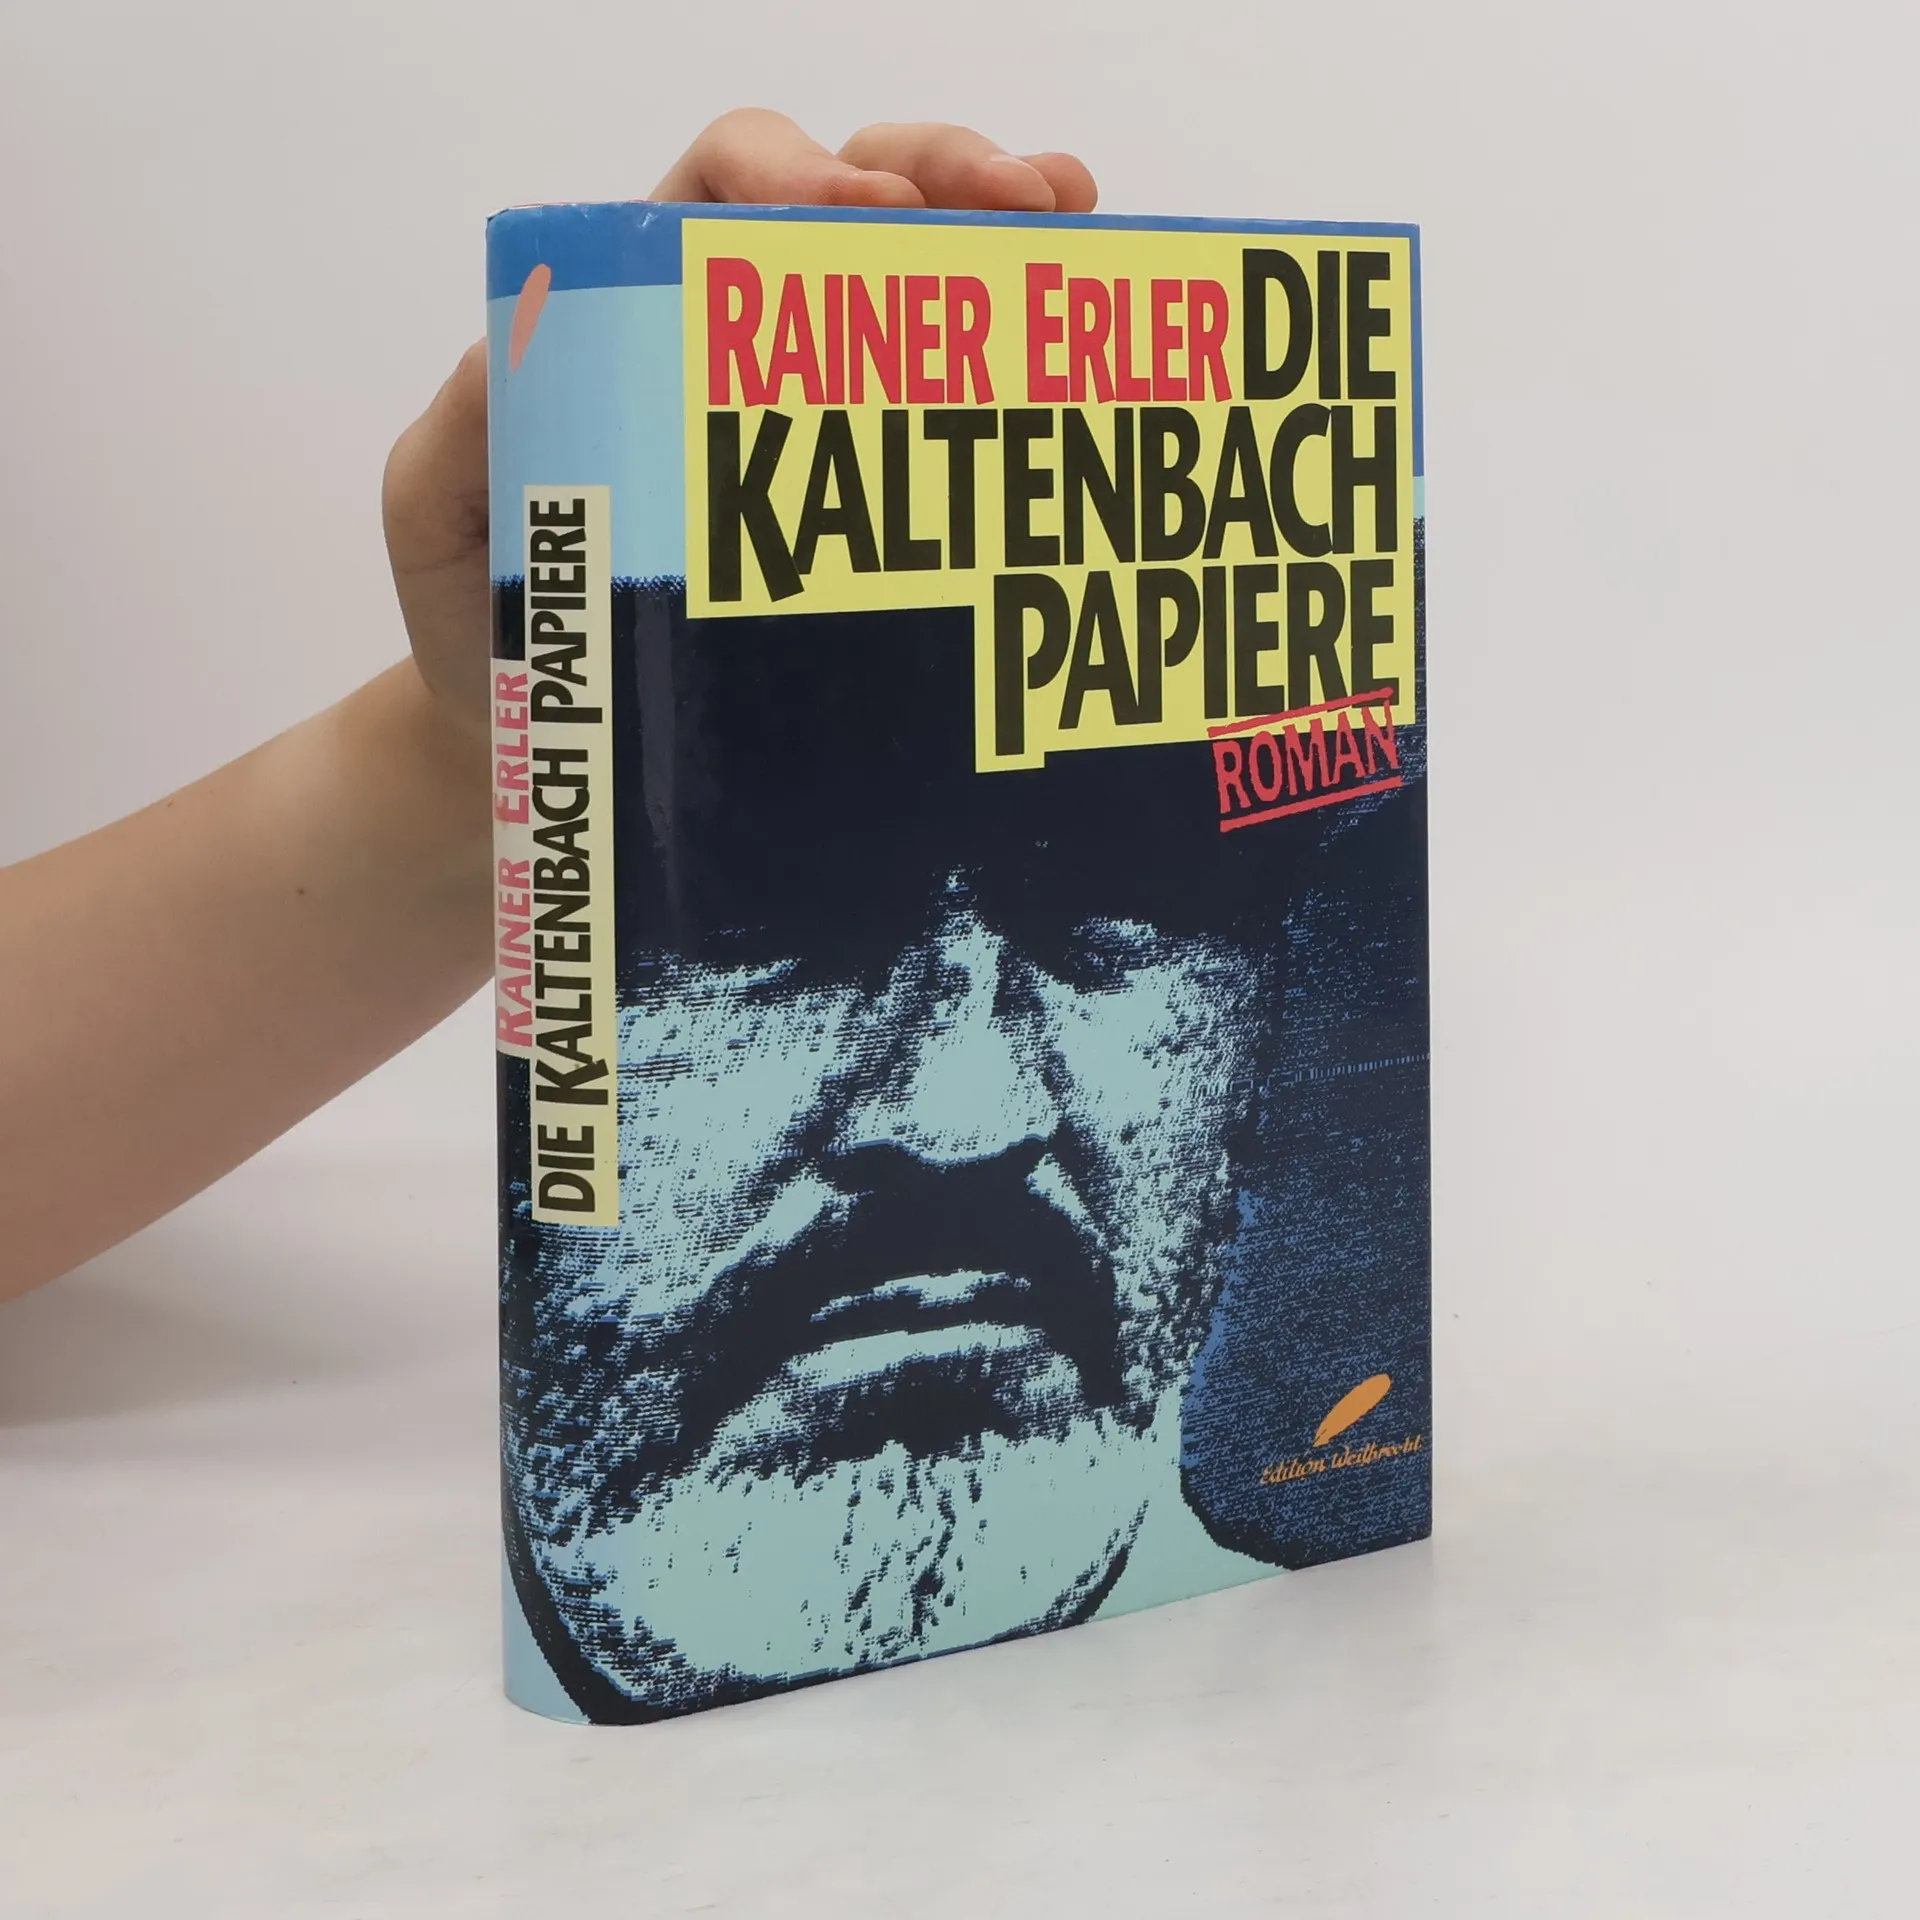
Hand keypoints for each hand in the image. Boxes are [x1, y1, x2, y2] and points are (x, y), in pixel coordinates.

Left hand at [380, 110, 1098, 740]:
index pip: (721, 192)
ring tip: (1070, 221)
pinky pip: (939, 402)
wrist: (535, 738)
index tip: (860, 214)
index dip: (796, 174)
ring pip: (911, 275)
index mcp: (634, 313)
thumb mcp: (440, 515)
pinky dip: (1005, 357)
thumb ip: (466, 423)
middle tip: (1018, 202)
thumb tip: (536, 339)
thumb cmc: (485, 621)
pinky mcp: (860, 498)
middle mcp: (733, 339)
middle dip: (935, 174)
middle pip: (846, 196)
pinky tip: (1061, 345)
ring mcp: (808, 414)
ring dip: (996, 235)